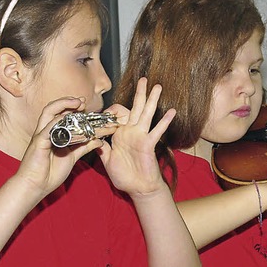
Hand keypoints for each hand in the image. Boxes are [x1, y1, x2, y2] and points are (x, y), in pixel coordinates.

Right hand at [14, 97, 103, 197]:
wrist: (35, 186)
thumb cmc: (50, 173)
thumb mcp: (72, 157)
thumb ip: (84, 147)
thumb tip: (98, 140)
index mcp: (53, 134)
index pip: (61, 114)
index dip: (72, 107)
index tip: (85, 105)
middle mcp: (46, 131)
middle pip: (54, 109)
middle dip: (68, 102)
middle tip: (82, 101)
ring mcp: (41, 136)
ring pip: (48, 113)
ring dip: (62, 105)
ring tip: (76, 103)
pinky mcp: (38, 144)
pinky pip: (46, 130)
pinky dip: (55, 122)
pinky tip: (64, 118)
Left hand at [96, 77, 175, 197]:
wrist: (138, 188)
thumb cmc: (125, 175)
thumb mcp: (107, 160)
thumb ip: (102, 148)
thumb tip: (94, 138)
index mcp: (121, 134)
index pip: (118, 115)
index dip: (113, 110)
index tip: (108, 108)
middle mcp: (132, 132)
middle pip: (136, 108)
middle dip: (140, 93)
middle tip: (144, 79)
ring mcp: (141, 136)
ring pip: (147, 114)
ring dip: (152, 100)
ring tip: (157, 87)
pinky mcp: (149, 144)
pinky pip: (157, 131)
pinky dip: (164, 121)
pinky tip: (171, 111)